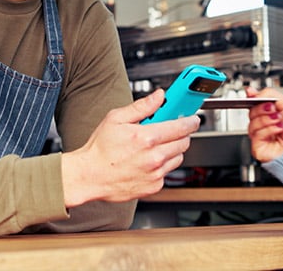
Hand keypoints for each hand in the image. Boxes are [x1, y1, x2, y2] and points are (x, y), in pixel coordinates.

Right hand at [61, 89, 200, 206]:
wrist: (90, 176)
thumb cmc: (100, 149)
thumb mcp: (116, 118)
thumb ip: (142, 106)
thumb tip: (159, 96)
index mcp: (146, 138)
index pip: (181, 126)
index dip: (190, 120)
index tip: (193, 117)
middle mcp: (154, 157)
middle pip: (184, 142)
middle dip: (181, 134)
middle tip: (171, 129)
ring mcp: (155, 174)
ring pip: (178, 157)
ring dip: (173, 149)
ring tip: (155, 145)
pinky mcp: (154, 186)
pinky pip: (168, 172)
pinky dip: (163, 165)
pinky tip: (148, 160)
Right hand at [246, 87, 282, 162]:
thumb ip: (269, 94)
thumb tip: (253, 93)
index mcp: (270, 112)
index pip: (255, 103)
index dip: (251, 98)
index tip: (251, 94)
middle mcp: (264, 124)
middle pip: (251, 112)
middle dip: (262, 109)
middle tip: (273, 109)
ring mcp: (261, 135)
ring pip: (252, 123)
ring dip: (267, 120)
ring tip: (279, 121)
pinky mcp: (258, 146)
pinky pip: (255, 134)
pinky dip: (268, 130)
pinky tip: (278, 129)